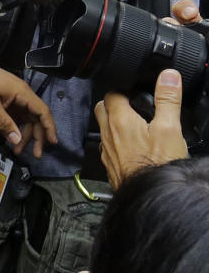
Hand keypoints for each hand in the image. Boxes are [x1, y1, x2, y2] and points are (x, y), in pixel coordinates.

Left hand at [0, 52, 57, 155]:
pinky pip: (14, 115)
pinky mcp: (5, 99)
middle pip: (35, 118)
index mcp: (22, 93)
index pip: (42, 112)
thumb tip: (17, 140)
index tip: (53, 143)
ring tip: (16, 149)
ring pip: (25, 118)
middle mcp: (21, 94)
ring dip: (22, 134)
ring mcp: (13, 97)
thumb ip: (4, 124)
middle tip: (35, 154)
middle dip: (36, 136)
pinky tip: (5, 137)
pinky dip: (12, 126)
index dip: (49, 128)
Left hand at [95, 68, 187, 186]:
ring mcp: (107, 151)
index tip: (134, 89)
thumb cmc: (158, 164)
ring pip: (104, 128)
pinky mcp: (111, 166)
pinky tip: (130, 146)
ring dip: (113, 122)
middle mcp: (108, 134)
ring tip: (133, 123)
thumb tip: (168, 75)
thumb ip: (167, 99)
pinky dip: (115, 141)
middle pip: (102, 109)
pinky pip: (108, 147)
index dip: (123, 88)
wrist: (152, 196)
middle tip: (131, 104)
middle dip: (113, 102)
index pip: (112, 93)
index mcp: (120, 120)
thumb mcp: (169, 128)